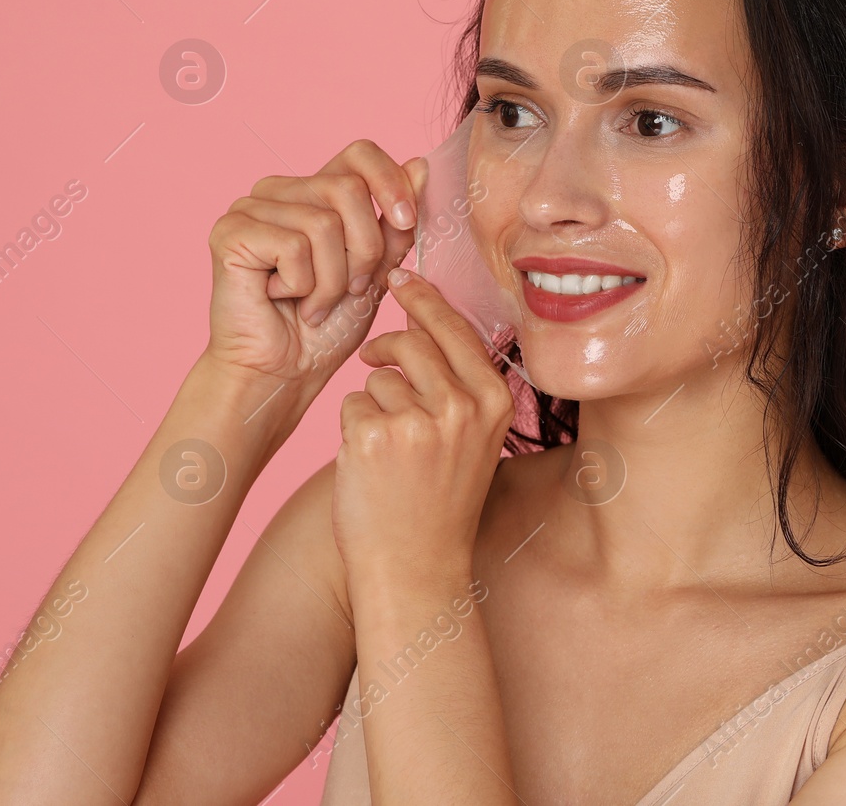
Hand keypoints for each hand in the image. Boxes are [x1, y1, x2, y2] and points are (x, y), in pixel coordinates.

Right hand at [205, 140, 428, 395]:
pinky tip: (281, 299)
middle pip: (348, 189)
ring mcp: (249, 207)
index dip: (390, 182)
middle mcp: (278, 190)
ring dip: (332, 279)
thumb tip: (420, 164)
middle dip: (364, 250)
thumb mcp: (376, 272)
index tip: (408, 222)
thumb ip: (395, 223)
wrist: (282, 373)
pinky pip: (293, 246)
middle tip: (348, 289)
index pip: (359, 153)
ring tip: (313, 303)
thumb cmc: (326, 328)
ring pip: (324, 223)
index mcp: (313, 191)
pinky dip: (302, 286)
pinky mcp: (230, 232)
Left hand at [333, 268, 516, 599]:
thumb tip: (423, 317)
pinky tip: (369, 462)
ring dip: (372, 400)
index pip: (454, 328)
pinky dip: (352, 426)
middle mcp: (462, 407)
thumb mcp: (473, 438)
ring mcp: (418, 422)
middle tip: (372, 354)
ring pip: (379, 375)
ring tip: (387, 447)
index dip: (423, 299)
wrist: (414, 568)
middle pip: (411, 342)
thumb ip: (459, 382)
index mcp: (493, 401)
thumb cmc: (440, 502)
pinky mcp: (373, 436)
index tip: (401, 278)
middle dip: (386, 346)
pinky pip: (352, 402)